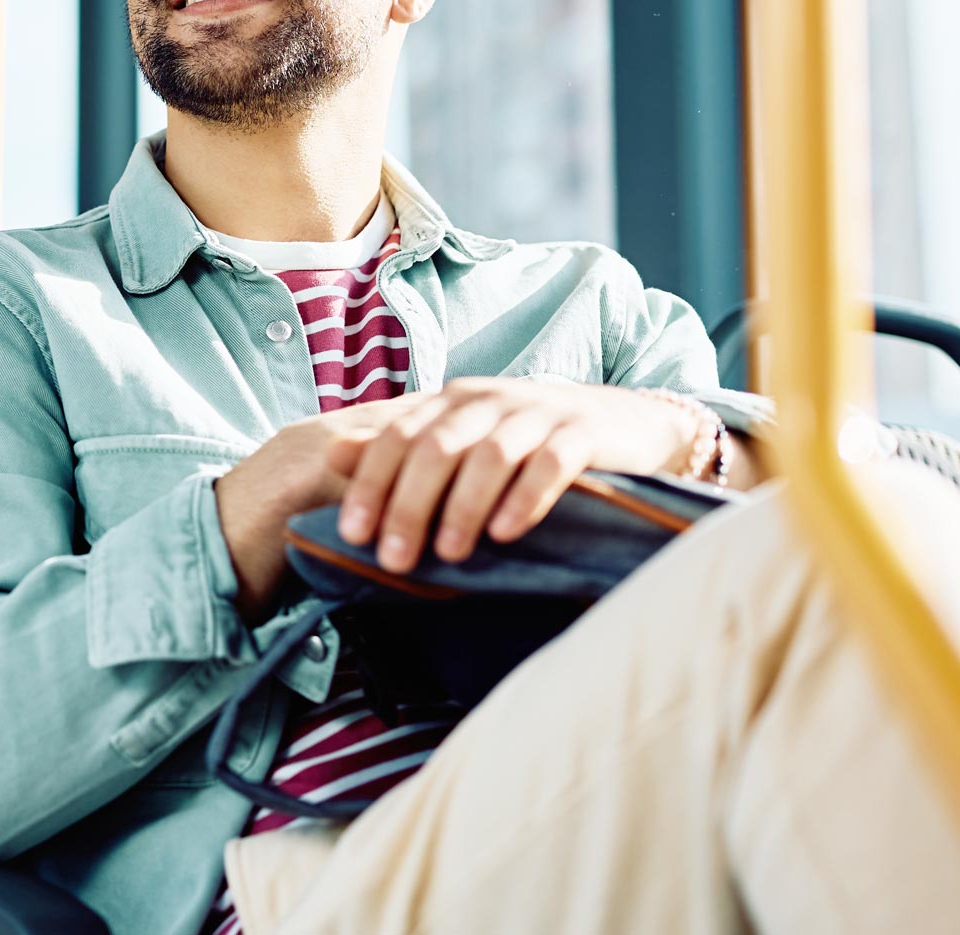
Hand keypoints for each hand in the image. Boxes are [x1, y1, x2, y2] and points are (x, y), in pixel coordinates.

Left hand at [331, 379, 695, 572]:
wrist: (626, 423)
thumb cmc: (529, 440)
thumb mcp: (463, 439)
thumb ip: (402, 447)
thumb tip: (332, 454)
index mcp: (452, 402)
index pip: (397, 436)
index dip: (370, 484)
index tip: (351, 533)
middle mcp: (489, 400)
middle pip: (436, 448)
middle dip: (409, 505)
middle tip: (394, 559)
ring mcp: (538, 414)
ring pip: (489, 456)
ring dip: (463, 508)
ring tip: (449, 554)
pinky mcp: (582, 434)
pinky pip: (549, 464)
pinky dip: (524, 499)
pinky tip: (506, 534)